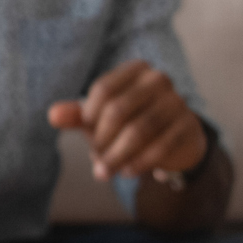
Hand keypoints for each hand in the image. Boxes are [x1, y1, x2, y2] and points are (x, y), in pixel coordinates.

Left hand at [47, 61, 206, 181]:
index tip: (86, 130)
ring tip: (104, 171)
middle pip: (118, 110)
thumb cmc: (129, 122)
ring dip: (117, 155)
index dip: (89, 114)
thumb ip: (76, 115)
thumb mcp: (100, 117)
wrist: (174, 140)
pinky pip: (161, 146)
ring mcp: (178, 102)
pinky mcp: (189, 126)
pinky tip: (127, 172)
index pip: (104, 88)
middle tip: (95, 159)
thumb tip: (53, 116)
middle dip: (101, 139)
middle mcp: (158, 80)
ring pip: (139, 131)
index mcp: (135, 70)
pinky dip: (139, 163)